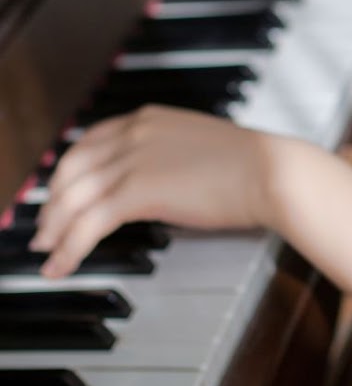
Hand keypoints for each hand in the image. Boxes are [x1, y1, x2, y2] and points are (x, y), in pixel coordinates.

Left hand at [30, 105, 277, 278]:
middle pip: (71, 169)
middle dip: (52, 203)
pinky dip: (70, 248)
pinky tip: (63, 266)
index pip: (88, 143)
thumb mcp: (201, 150)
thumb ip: (171, 158)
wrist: (273, 172)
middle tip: (44, 230)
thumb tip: (161, 185)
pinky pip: (89, 224)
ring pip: (73, 198)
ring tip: (47, 253)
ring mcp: (133, 160)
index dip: (67, 172)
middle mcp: (133, 134)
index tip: (60, 193)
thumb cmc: (254, 167)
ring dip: (54, 230)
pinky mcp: (138, 191)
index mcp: (148, 119)